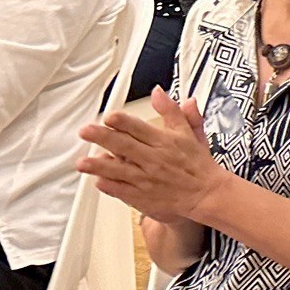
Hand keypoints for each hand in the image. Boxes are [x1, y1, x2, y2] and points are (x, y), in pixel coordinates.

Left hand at [77, 89, 224, 223]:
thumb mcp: (190, 131)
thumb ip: (172, 111)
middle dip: (103, 138)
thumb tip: (159, 92)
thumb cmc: (197, 163)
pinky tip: (97, 180)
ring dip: (99, 165)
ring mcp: (146, 179)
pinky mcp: (142, 197)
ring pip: (119, 170)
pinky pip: (122, 190)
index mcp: (164, 142)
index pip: (140, 128)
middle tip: (86, 131)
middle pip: (124, 146)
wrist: (206, 193)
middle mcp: (154, 159)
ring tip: (83, 162)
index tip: (109, 116)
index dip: (123, 122)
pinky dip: (109, 185)